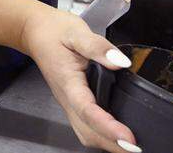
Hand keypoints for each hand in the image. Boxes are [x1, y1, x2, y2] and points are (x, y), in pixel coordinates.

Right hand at [20, 7, 140, 152]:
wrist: (36, 32)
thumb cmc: (54, 32)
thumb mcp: (77, 32)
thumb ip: (98, 47)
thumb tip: (120, 62)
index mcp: (68, 82)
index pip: (87, 110)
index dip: (108, 126)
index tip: (128, 137)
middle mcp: (67, 98)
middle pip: (87, 131)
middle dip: (111, 144)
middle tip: (136, 148)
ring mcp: (68, 103)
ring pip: (85, 133)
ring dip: (106, 143)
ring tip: (129, 145)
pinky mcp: (72, 103)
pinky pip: (85, 127)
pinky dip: (102, 135)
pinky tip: (116, 133)